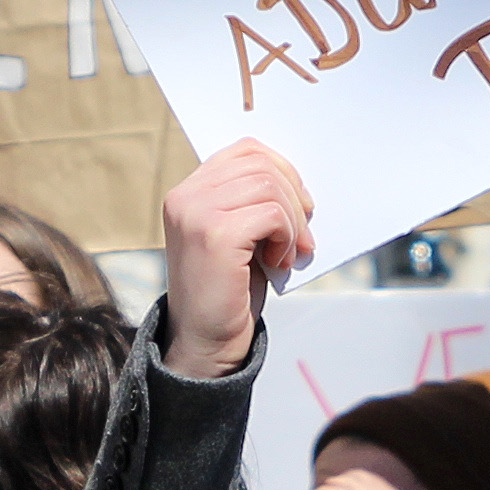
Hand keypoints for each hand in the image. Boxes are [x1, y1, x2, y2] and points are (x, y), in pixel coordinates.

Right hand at [163, 142, 311, 376]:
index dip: (284, 170)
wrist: (206, 338)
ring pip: (270, 187)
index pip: (245, 150)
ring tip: (288, 253)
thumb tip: (298, 186)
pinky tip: (279, 263)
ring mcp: (196, 213)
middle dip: (295, 199)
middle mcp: (186, 196)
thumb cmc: (230, 289)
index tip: (300, 206)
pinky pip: (272, 215)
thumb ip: (252, 204)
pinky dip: (287, 238)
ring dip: (293, 223)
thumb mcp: (240, 236)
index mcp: (190, 191)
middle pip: (261, 165)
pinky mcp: (215, 235)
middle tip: (302, 238)